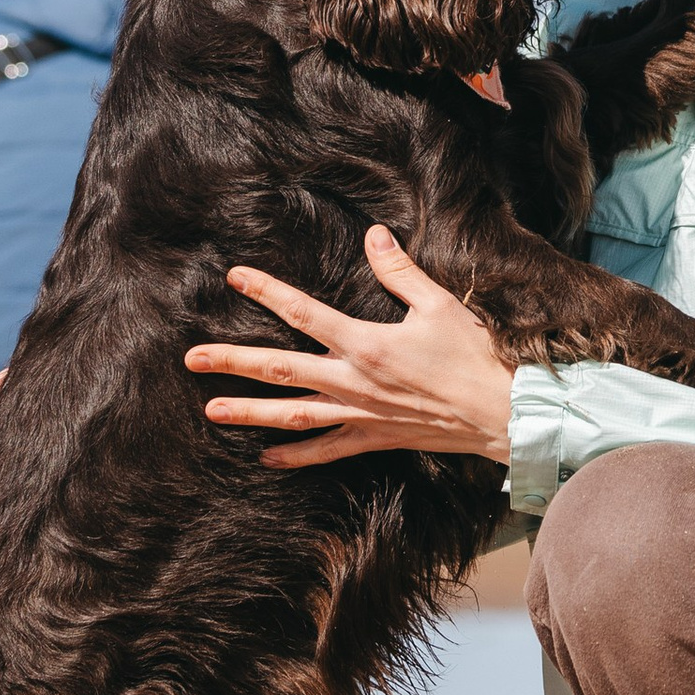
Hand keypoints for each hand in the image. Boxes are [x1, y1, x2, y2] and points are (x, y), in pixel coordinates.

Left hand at [185, 225, 516, 469]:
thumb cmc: (475, 356)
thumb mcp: (439, 304)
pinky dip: (295, 455)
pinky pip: (326, 450)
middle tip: (192, 359)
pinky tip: (267, 458)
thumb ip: (399, 271)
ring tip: (212, 410)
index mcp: (367, 343)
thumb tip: (374, 235)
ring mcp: (361, 415)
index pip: (304, 312)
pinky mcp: (375, 439)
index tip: (235, 278)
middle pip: (281, 369)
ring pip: (293, 414)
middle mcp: (354, 381)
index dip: (266, 292)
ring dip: (250, 413)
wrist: (502, 413)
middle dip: (233, 363)